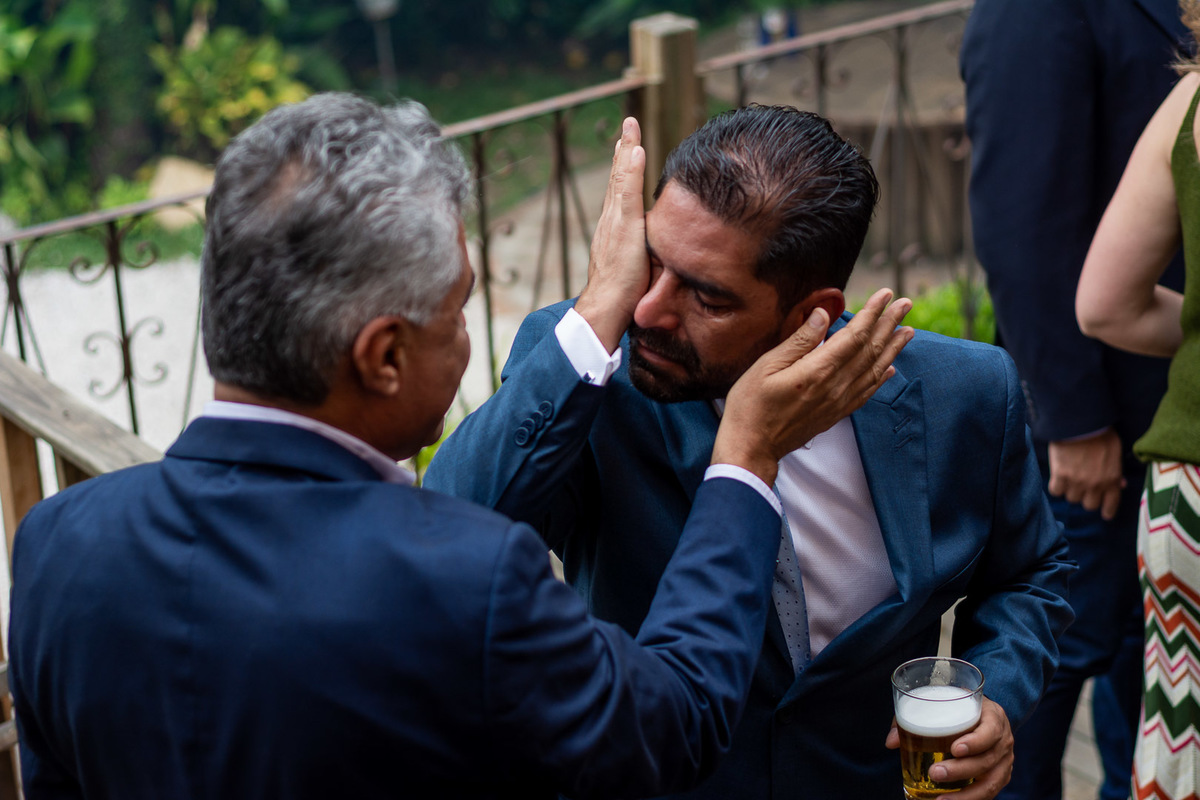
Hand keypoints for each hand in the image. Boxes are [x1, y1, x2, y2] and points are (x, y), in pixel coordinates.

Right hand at [574, 117, 648, 352]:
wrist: (604, 312)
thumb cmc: (623, 302)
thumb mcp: (639, 272)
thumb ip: (649, 258)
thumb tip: (668, 259)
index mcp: (614, 232)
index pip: (619, 194)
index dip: (623, 170)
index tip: (628, 149)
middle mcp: (610, 222)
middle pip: (616, 179)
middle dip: (622, 151)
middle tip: (628, 126)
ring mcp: (615, 223)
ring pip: (619, 179)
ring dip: (625, 151)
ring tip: (630, 127)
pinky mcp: (623, 228)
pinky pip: (627, 192)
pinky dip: (630, 169)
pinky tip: (635, 150)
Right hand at [713, 288, 913, 484]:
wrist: (752, 447)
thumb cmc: (751, 404)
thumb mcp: (767, 365)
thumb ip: (799, 340)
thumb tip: (823, 315)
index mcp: (818, 371)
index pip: (854, 336)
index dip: (872, 313)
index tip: (885, 294)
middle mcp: (835, 387)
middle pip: (870, 350)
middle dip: (889, 324)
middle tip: (905, 303)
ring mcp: (838, 403)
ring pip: (874, 371)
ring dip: (892, 349)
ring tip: (907, 331)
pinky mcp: (836, 415)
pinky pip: (866, 393)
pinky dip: (881, 378)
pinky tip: (890, 368)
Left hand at [885, 697, 1013, 799]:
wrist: (984, 715)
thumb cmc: (957, 708)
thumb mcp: (942, 703)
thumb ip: (915, 716)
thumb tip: (891, 742)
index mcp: (993, 717)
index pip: (990, 731)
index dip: (975, 741)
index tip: (954, 748)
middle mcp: (1003, 741)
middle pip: (987, 760)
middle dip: (960, 770)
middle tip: (935, 773)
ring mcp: (1004, 762)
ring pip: (990, 783)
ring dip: (965, 795)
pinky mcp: (999, 777)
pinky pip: (988, 793)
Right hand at [1047, 428, 1124, 520]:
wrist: (1080, 424)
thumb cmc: (1101, 434)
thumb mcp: (1115, 453)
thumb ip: (1116, 472)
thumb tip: (1119, 485)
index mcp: (1111, 479)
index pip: (1111, 505)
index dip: (1107, 511)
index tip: (1104, 513)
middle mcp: (1095, 485)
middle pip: (1089, 505)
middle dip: (1087, 497)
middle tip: (1084, 488)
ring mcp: (1077, 482)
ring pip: (1072, 499)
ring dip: (1071, 491)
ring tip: (1070, 479)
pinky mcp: (1060, 476)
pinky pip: (1056, 491)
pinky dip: (1057, 486)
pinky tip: (1059, 478)